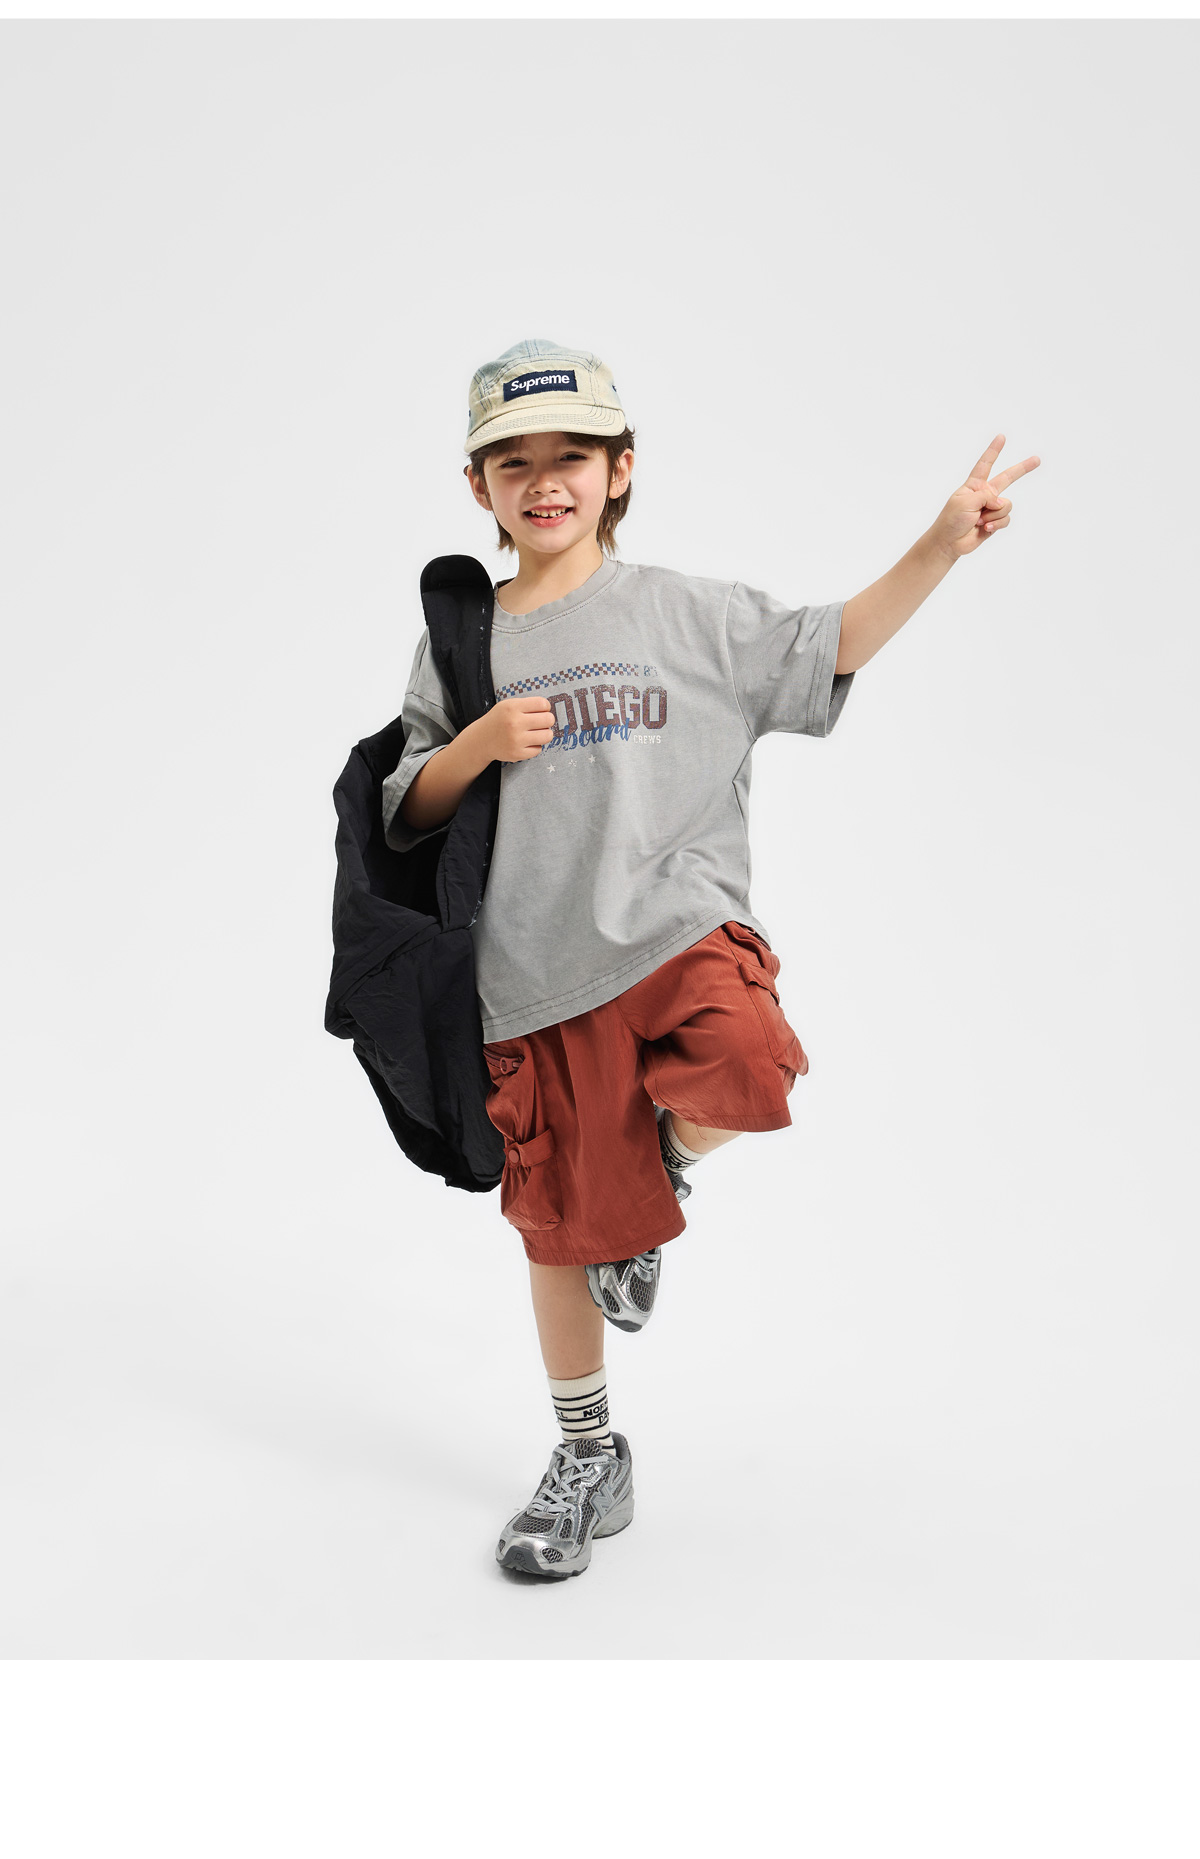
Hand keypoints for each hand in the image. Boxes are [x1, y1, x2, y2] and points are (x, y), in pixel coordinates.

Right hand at [485, 695, 555, 762]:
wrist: (482, 739)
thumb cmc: (500, 720)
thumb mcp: (508, 705)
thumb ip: (528, 705)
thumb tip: (550, 710)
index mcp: (512, 707)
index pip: (543, 704)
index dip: (546, 707)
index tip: (541, 711)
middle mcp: (514, 723)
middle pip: (548, 719)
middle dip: (548, 720)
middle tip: (541, 722)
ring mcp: (516, 740)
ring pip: (547, 736)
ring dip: (545, 734)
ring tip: (537, 733)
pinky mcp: (517, 754)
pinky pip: (539, 749)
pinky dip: (535, 746)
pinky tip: (527, 742)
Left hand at [929, 435, 1040, 561]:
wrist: (949, 543)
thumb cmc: (951, 520)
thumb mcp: (966, 501)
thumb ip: (986, 497)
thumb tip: (1002, 503)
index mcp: (974, 485)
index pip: (985, 464)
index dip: (994, 451)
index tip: (1001, 437)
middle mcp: (985, 495)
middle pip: (1008, 478)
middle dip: (1022, 469)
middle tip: (1037, 459)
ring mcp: (991, 508)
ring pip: (1007, 505)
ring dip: (994, 514)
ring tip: (979, 520)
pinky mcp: (995, 522)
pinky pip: (1006, 518)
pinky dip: (997, 523)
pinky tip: (985, 527)